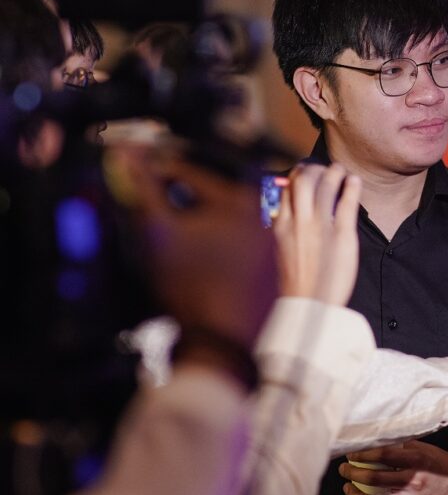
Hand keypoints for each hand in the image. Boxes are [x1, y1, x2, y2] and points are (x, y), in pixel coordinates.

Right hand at [112, 144, 275, 351]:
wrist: (221, 340)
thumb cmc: (190, 284)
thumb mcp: (158, 229)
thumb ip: (143, 186)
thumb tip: (127, 154)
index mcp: (243, 199)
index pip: (192, 173)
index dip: (158, 171)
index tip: (138, 171)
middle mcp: (266, 216)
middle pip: (213, 194)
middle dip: (182, 197)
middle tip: (157, 205)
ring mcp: (272, 243)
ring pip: (228, 220)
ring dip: (201, 221)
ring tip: (178, 237)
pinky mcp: (273, 268)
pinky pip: (242, 245)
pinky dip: (220, 245)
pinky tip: (201, 262)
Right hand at [272, 163, 361, 304]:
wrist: (310, 305)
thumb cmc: (298, 281)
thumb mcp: (282, 251)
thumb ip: (285, 228)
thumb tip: (288, 211)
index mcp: (282, 226)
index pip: (286, 189)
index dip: (297, 175)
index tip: (306, 173)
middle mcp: (299, 223)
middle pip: (304, 180)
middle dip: (314, 168)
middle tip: (324, 169)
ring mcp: (321, 228)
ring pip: (325, 185)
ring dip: (334, 172)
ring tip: (341, 171)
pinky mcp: (342, 236)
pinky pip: (347, 203)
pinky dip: (351, 187)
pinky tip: (354, 181)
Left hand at [339, 441, 447, 494]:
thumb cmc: (435, 460)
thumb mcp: (421, 446)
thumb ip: (398, 443)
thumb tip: (371, 438)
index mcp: (416, 460)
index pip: (382, 455)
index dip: (362, 454)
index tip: (350, 453)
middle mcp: (413, 482)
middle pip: (374, 479)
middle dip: (352, 474)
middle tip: (343, 470)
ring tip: (347, 488)